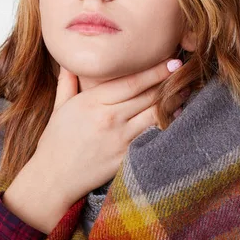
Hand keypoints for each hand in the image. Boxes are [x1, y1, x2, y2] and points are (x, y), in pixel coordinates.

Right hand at [34, 57, 184, 205]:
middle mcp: (109, 118)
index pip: (132, 82)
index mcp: (92, 102)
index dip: (156, 71)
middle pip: (147, 96)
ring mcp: (119, 139)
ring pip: (154, 115)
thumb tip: (68, 60)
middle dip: (169, 83)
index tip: (173, 61)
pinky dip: (165, 125)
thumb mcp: (59, 107)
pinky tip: (174, 117)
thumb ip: (67, 82)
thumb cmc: (56, 141)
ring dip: (172, 102)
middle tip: (186, 73)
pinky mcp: (125, 157)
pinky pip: (151, 137)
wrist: (53, 178)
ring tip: (185, 92)